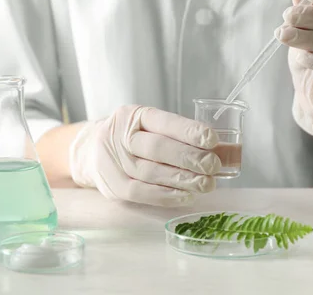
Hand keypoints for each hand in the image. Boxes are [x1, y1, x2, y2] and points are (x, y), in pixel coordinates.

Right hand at [69, 105, 221, 206]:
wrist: (90, 152)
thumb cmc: (133, 139)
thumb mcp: (149, 127)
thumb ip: (179, 136)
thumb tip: (222, 151)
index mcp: (133, 115)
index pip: (163, 121)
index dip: (188, 131)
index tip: (212, 139)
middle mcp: (119, 136)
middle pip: (157, 148)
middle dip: (189, 157)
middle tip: (214, 165)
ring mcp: (113, 162)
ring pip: (151, 172)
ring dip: (182, 180)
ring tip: (206, 183)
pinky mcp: (112, 186)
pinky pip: (141, 193)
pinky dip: (166, 196)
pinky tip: (186, 196)